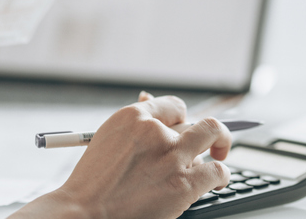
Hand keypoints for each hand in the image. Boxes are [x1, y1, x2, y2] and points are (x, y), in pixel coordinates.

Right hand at [15, 92, 231, 218]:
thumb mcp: (106, 140)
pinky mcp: (184, 184)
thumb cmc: (92, 183)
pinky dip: (222, 175)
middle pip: (197, 121)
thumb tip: (147, 98)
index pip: (175, 107)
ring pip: (211, 139)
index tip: (186, 129)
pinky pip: (218, 170)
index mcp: (133, 117)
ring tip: (208, 164)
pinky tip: (217, 181)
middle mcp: (156, 132)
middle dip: (207, 133)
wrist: (83, 213)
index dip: (183, 120)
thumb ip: (133, 123)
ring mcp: (172, 157)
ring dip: (212, 153)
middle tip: (212, 142)